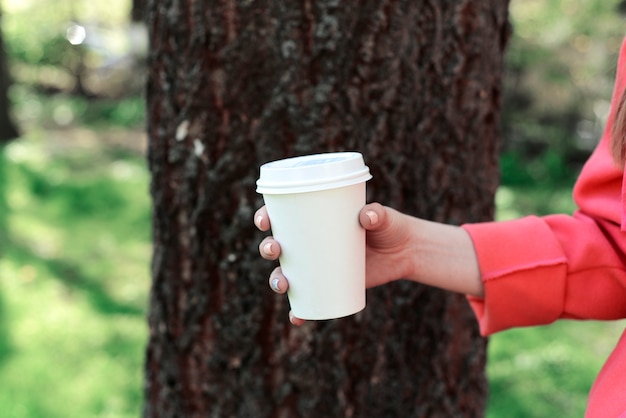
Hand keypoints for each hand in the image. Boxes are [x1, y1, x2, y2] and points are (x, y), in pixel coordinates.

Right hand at [254, 202, 415, 324]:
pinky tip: (297, 317)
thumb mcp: (383, 216)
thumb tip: (367, 217)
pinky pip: (306, 301)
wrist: (404, 251)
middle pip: (277, 246)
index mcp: (314, 219)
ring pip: (285, 274)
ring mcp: (317, 266)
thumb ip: (377, 214)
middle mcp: (309, 243)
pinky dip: (299, 311)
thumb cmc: (389, 226)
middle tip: (275, 249)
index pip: (281, 215)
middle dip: (268, 248)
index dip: (265, 217)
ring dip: (276, 280)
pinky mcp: (328, 286)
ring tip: (283, 284)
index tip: (265, 221)